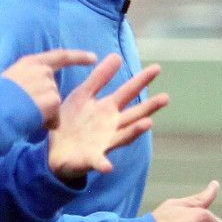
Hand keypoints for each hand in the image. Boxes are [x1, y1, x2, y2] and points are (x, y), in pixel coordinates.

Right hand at [1, 49, 97, 127]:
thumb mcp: (9, 80)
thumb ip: (26, 79)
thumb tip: (34, 90)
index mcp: (30, 63)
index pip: (60, 56)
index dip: (78, 57)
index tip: (94, 58)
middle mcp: (42, 71)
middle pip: (54, 88)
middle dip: (45, 102)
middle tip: (22, 109)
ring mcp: (48, 85)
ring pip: (54, 105)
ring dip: (43, 114)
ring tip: (22, 113)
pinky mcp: (52, 100)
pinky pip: (54, 118)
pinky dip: (45, 124)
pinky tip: (30, 120)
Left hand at [46, 54, 168, 182]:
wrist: (55, 148)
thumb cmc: (72, 120)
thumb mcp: (84, 94)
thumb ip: (99, 77)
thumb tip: (117, 56)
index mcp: (108, 108)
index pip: (129, 92)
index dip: (142, 80)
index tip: (157, 68)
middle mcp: (112, 125)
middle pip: (134, 114)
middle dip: (149, 106)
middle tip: (166, 97)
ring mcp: (104, 143)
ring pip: (124, 136)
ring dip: (135, 131)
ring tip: (147, 123)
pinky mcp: (91, 158)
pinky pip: (98, 162)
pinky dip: (103, 164)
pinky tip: (108, 166)